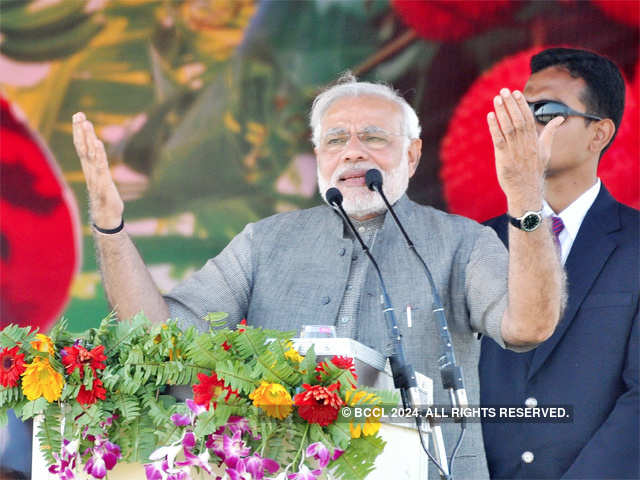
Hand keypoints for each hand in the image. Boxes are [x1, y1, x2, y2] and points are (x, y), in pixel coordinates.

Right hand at [72, 112, 123, 228]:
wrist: (106, 216)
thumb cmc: (105, 197)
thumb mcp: (102, 178)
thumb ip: (99, 166)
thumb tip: (97, 154)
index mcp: (89, 167)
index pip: (82, 146)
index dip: (80, 131)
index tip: (78, 115)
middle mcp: (90, 170)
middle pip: (83, 147)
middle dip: (81, 130)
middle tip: (78, 114)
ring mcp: (95, 177)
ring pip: (89, 155)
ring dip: (88, 138)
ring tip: (87, 124)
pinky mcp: (103, 184)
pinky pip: (100, 167)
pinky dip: (98, 155)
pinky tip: (97, 143)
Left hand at [487, 88, 563, 212]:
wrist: (526, 191)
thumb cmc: (534, 170)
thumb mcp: (546, 151)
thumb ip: (550, 133)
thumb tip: (560, 118)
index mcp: (536, 141)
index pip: (528, 119)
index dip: (522, 105)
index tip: (516, 93)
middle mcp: (526, 145)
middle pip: (518, 120)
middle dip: (511, 104)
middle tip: (504, 91)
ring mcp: (514, 152)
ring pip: (508, 127)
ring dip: (502, 112)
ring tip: (497, 99)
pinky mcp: (503, 158)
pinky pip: (498, 140)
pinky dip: (494, 127)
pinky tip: (490, 116)